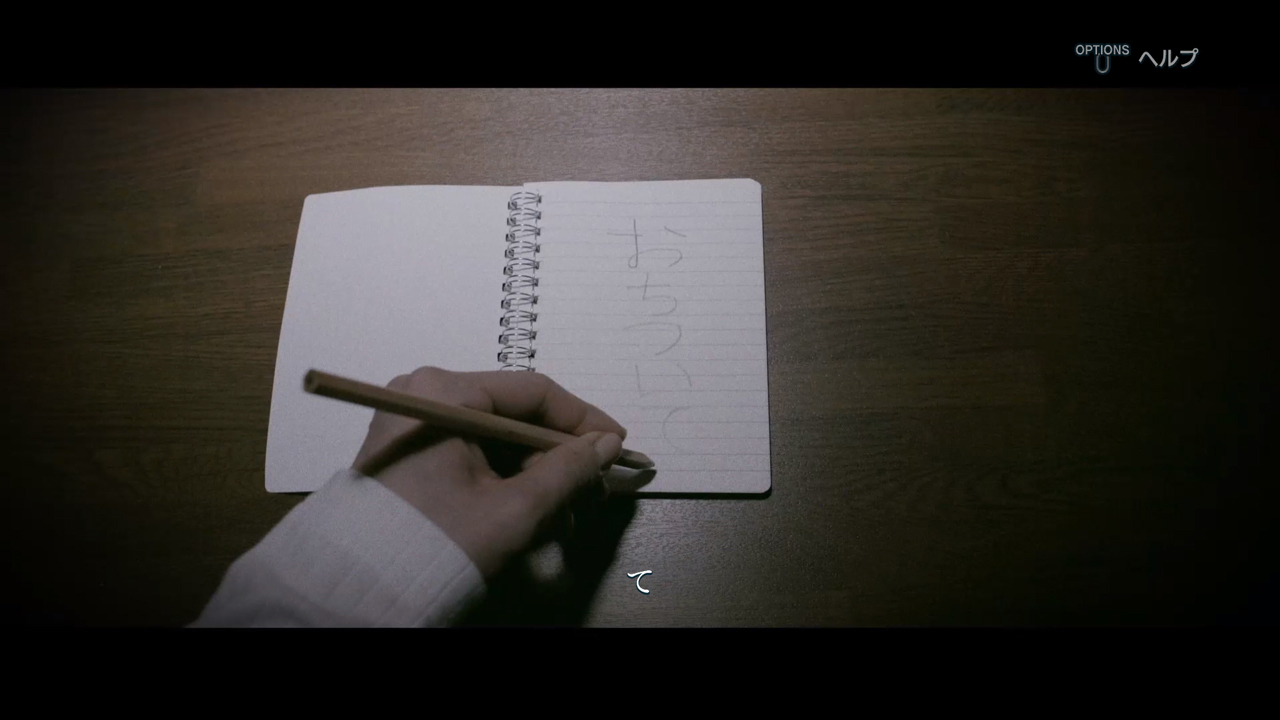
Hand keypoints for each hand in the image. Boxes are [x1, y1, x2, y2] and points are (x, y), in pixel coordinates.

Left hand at [352, 367, 625, 577]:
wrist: (359, 589)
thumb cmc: (440, 540)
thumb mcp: (516, 508)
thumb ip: (569, 471)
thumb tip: (606, 445)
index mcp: (445, 392)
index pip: (534, 392)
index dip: (584, 421)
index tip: (618, 449)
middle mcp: (425, 395)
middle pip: (515, 418)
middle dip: (557, 461)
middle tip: (590, 496)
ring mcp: (412, 425)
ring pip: (495, 442)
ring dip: (534, 479)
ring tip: (559, 521)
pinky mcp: (407, 455)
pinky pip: (470, 457)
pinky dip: (503, 484)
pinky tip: (528, 520)